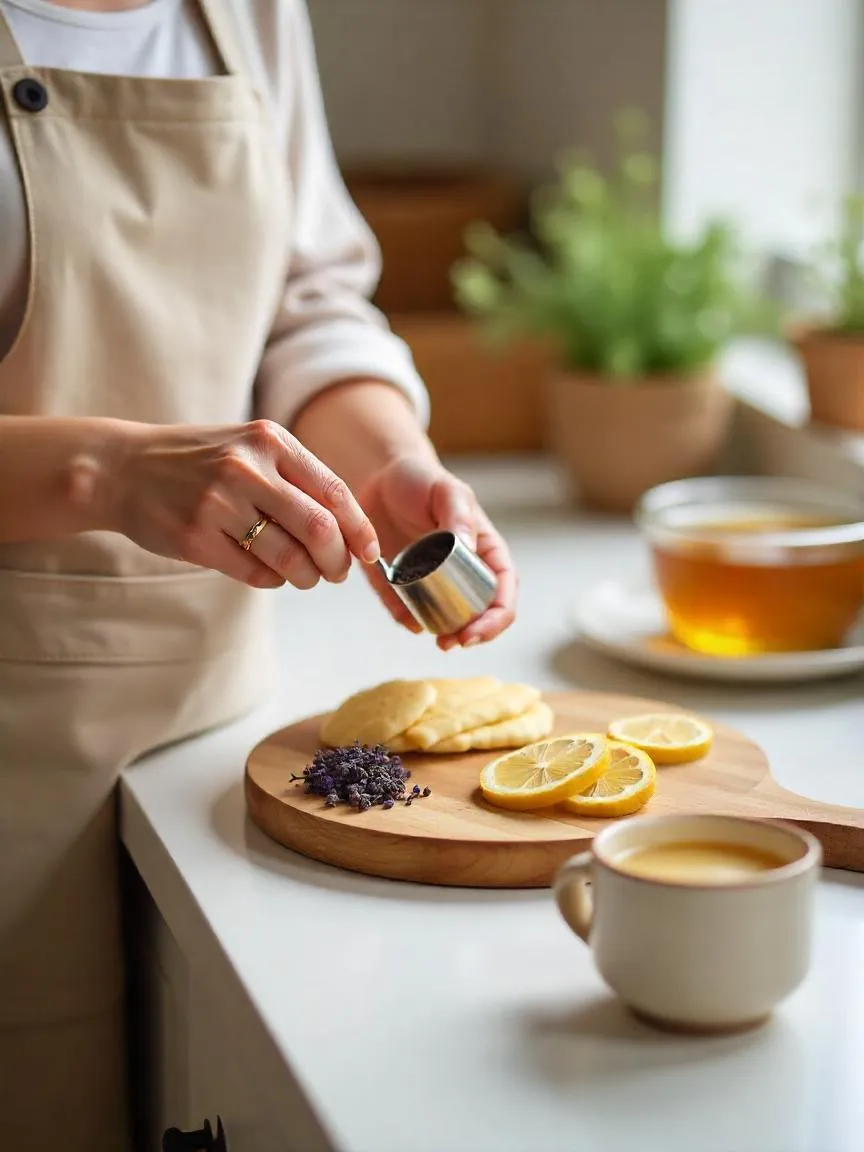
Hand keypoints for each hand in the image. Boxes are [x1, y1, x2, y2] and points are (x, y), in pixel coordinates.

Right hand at [112, 419, 379, 588]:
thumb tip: (351, 530)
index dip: (360, 529)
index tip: (370, 553)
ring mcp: (218, 503)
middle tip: (337, 573)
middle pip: (320, 529)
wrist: (122, 468)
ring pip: (289, 557)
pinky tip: (270, 573)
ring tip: (305, 577)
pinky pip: (254, 572)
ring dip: (307, 576)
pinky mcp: (195, 537)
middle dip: (338, 560)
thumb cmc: (199, 461)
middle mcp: (246, 468)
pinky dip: (272, 580)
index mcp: (269, 441)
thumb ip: (296, 478)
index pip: (334, 492)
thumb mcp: (249, 447)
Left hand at [357, 455, 516, 648]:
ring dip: (447, 635)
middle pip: (481, 613)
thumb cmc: (421, 479)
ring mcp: (432, 580)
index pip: (503, 589)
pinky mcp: (402, 584)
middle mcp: (463, 570)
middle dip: (474, 634)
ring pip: (448, 618)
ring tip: (437, 640)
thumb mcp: (446, 491)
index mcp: (484, 549)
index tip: (477, 630)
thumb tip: (469, 549)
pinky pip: (409, 611)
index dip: (497, 617)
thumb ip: (459, 516)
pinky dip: (411, 622)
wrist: (379, 477)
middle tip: (453, 643)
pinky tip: (409, 623)